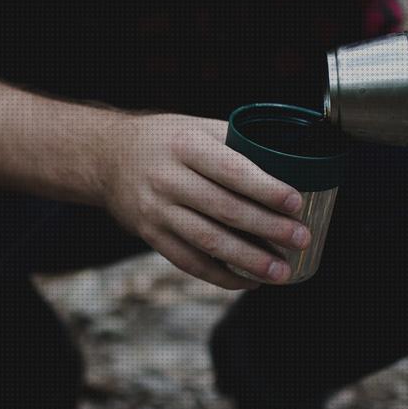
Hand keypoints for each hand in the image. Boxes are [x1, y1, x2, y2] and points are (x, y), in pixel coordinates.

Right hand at [97, 114, 308, 289]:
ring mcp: (157, 211)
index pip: (232, 171)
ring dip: (248, 260)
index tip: (296, 203)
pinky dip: (222, 276)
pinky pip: (190, 262)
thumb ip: (235, 141)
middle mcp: (168, 179)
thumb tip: (290, 159)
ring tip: (281, 271)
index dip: (266, 189)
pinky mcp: (152, 236)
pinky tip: (249, 281)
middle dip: (267, 228)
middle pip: (225, 209)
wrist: (107, 159)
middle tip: (300, 239)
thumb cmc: (164, 141)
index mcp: (186, 146)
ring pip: (208, 241)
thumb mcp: (195, 127)